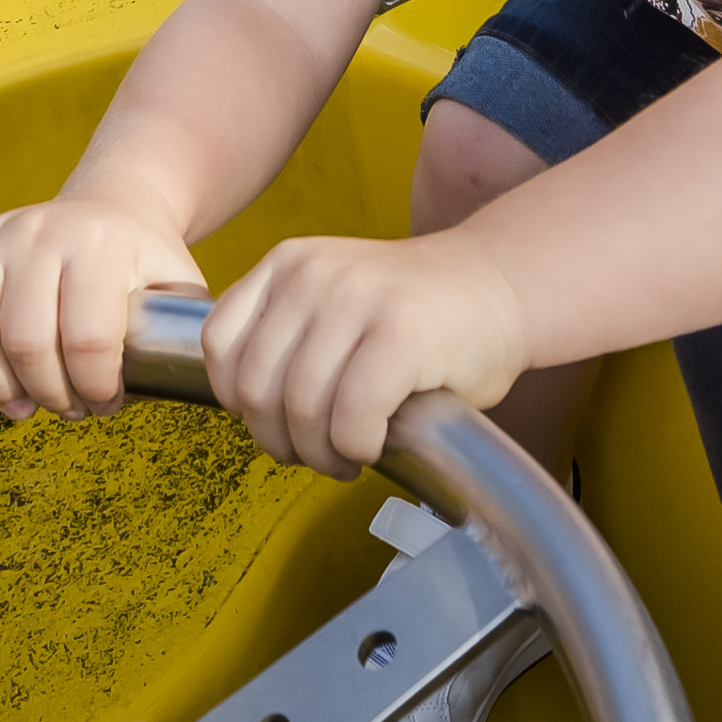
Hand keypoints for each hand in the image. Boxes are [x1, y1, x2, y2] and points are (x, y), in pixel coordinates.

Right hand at [0, 189, 209, 419]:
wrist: (112, 206)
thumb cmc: (144, 261)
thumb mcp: (178, 285)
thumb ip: (178, 330)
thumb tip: (178, 380)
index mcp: (100, 244)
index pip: (87, 337)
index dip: (96, 387)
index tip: (107, 402)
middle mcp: (41, 233)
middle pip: (26, 340)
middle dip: (50, 393)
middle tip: (70, 407)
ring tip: (25, 404)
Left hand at [199, 233, 530, 476]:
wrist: (501, 286)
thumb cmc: (418, 315)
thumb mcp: (330, 305)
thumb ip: (284, 339)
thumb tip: (247, 417)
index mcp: (287, 265)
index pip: (219, 347)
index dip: (239, 404)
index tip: (276, 423)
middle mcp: (313, 273)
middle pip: (256, 388)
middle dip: (280, 442)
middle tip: (316, 455)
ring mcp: (358, 298)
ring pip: (300, 408)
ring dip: (322, 454)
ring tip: (347, 456)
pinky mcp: (402, 333)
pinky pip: (352, 417)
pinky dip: (359, 447)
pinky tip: (379, 442)